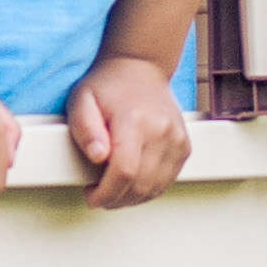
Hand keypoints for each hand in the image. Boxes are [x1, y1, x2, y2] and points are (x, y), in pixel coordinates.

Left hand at [66, 54, 192, 210]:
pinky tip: (132, 181)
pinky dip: (147, 189)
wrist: (140, 66)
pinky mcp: (184, 146)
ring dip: (130, 197)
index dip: (105, 193)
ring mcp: (177, 139)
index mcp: (135, 120)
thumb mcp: (82, 100)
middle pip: (140, 185)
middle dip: (114, 199)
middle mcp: (161, 130)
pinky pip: (166, 181)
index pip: (124, 172)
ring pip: (154, 188)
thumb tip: (97, 156)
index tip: (92, 196)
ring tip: (113, 188)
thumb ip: (85, 129)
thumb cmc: (109, 84)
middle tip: (98, 194)